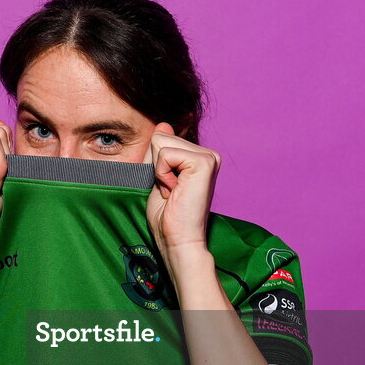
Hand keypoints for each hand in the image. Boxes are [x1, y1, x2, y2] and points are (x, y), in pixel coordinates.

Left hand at [144, 123, 221, 265]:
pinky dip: (162, 174)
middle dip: (156, 167)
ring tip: (173, 192)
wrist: (177, 240)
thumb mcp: (157, 177)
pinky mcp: (204, 161)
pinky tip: (176, 191)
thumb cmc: (167, 217)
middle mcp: (208, 154)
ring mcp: (208, 156)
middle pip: (160, 137)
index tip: (169, 188)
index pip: (161, 138)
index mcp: (198, 157)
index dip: (155, 166)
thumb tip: (163, 124)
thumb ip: (158, 153)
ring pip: (160, 142)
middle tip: (171, 191)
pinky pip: (164, 154)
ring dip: (159, 171)